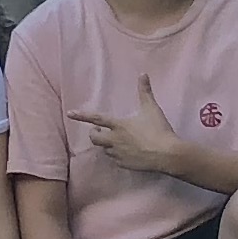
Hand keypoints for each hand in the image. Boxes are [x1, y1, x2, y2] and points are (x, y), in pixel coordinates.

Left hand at [72, 79, 187, 180]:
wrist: (167, 154)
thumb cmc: (159, 130)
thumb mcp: (151, 108)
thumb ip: (145, 91)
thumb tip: (143, 74)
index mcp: (119, 125)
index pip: (96, 118)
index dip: (81, 116)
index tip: (70, 114)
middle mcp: (115, 140)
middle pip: (95, 139)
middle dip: (93, 134)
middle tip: (98, 131)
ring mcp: (118, 154)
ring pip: (104, 150)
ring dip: (105, 144)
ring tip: (113, 141)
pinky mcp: (124, 165)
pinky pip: (115, 160)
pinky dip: (115, 155)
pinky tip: (123, 153)